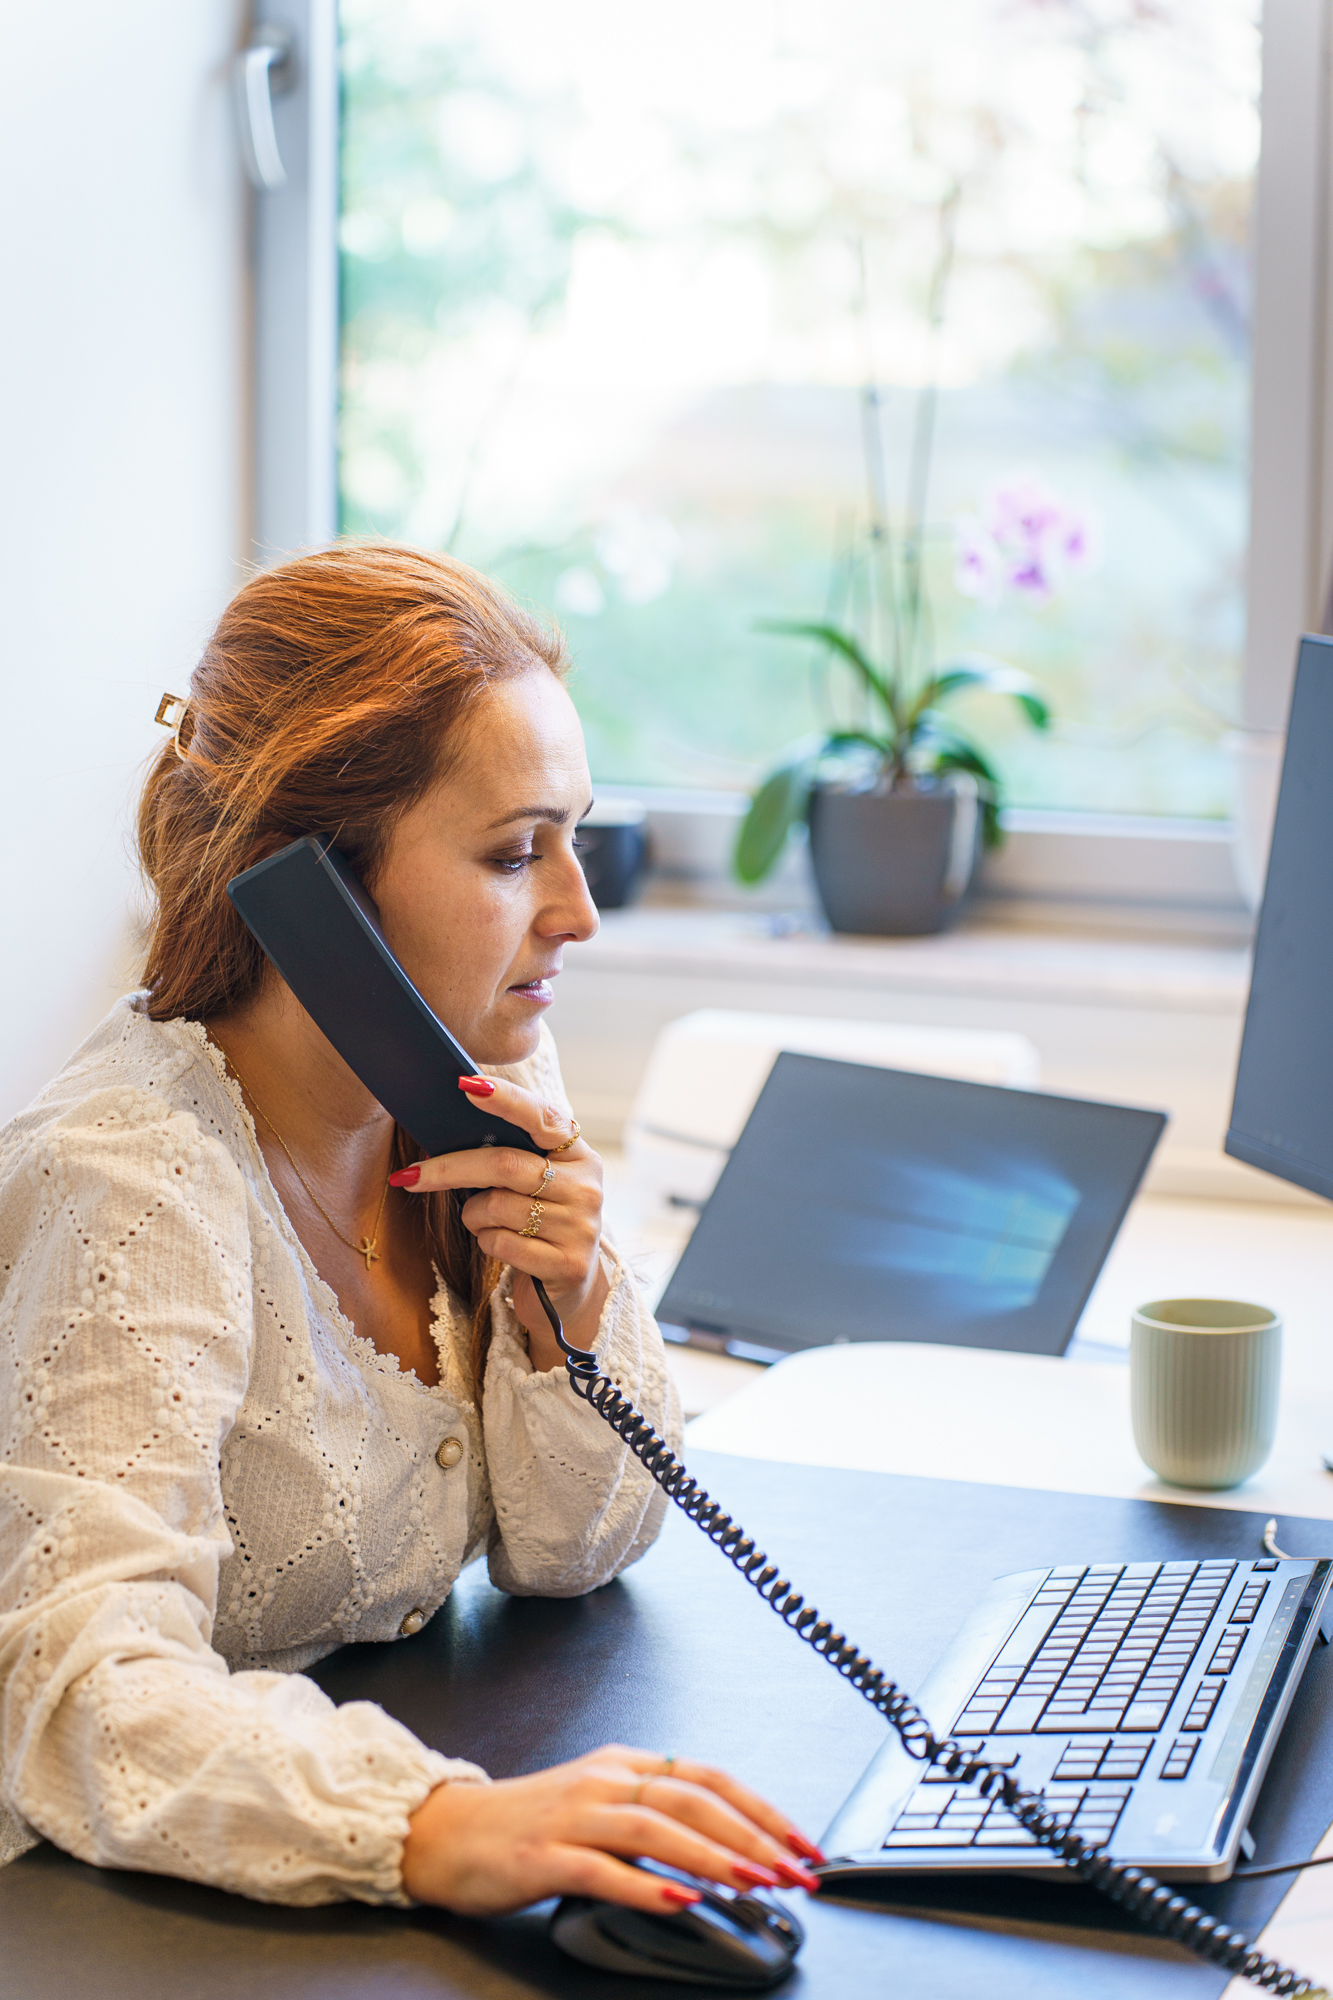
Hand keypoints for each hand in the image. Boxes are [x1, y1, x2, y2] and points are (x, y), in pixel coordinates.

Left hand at [389, 1077, 604, 1367]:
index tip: (466, 1085)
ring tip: (482, 1220)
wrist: (565, 1289)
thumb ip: (511, 1155)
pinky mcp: (567, 1264)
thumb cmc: (537, 1222)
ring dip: (473, 1215)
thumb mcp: (535, 1182)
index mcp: (578, 1154)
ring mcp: (581, 1226)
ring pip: (496, 1207)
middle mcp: (586, 1186)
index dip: (505, 1099)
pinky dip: (486, 1242)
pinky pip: (500, 1243)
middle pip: (504, 1164)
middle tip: (408, 1175)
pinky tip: (499, 1244)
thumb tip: (447, 1128)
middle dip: (449, 1169)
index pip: (542, 1117)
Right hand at [400, 1744, 824, 1915]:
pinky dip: (645, 1885)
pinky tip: (679, 1900)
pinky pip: (601, 1869)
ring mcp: (572, 1816)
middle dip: (752, 1836)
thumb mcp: (599, 1807)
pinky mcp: (542, 1856)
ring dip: (711, 1856)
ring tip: (753, 1882)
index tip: (801, 1844)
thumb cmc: (528, 1826)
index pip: (708, 1778)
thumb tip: (726, 1847)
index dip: (761, 1809)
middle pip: (691, 1799)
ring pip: (654, 1828)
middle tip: (794, 1871)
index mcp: (624, 1766)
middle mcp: (604, 1781)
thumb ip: (654, 1820)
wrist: (445, 1833)